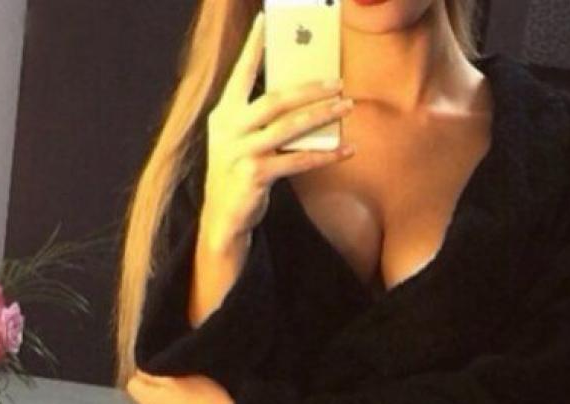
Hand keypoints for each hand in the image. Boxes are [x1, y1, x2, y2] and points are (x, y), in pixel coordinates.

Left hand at [125, 368, 234, 403]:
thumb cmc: (204, 400)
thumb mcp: (179, 374)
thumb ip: (155, 372)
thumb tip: (142, 370)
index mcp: (149, 402)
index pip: (134, 384)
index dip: (147, 374)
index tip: (164, 369)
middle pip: (152, 402)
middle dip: (164, 393)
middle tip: (186, 383)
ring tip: (198, 402)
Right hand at [201, 10, 355, 248]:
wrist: (223, 216)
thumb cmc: (237, 173)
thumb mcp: (239, 140)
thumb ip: (258, 119)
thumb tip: (302, 98)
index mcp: (223, 116)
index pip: (240, 74)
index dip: (253, 47)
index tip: (266, 21)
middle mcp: (228, 130)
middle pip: (274, 99)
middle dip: (309, 88)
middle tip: (338, 81)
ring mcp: (239, 153)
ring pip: (288, 127)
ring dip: (322, 115)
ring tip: (347, 107)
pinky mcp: (253, 175)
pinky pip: (297, 160)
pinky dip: (325, 154)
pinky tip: (346, 149)